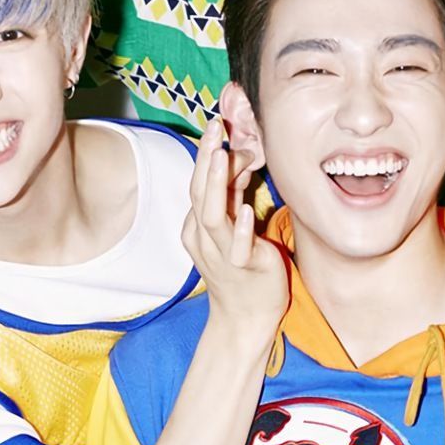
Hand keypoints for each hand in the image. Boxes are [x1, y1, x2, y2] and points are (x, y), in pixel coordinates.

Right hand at [182, 119, 287, 342]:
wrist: (244, 320)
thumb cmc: (242, 268)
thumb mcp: (234, 225)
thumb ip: (234, 195)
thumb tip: (238, 158)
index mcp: (197, 225)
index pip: (198, 184)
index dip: (206, 154)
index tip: (215, 124)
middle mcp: (203, 237)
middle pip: (198, 193)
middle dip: (205, 159)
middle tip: (214, 127)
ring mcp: (220, 254)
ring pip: (212, 216)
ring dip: (216, 185)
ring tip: (221, 157)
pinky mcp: (242, 269)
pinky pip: (238, 248)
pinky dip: (240, 229)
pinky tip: (246, 211)